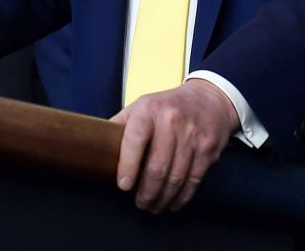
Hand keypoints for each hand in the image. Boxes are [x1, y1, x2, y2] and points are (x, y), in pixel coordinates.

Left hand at [110, 78, 239, 212]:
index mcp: (149, 110)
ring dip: (163, 198)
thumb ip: (121, 125)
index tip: (123, 186)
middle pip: (157, 167)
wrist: (209, 98)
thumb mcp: (142, 106)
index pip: (135, 139)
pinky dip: (182, 196)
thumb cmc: (167, 107)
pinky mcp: (208, 148)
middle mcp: (172, 120)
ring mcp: (193, 135)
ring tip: (154, 206)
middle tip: (140, 203)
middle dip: (146, 192)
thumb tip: (94, 146)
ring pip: (176, 177)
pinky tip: (173, 202)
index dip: (128, 165)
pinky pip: (194, 179)